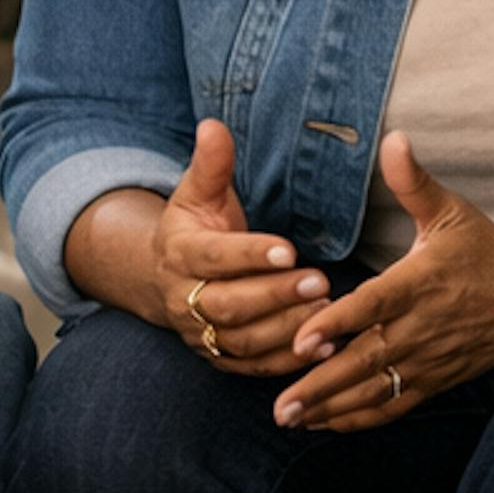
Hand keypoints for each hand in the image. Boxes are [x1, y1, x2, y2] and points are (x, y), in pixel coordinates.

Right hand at [147, 119, 329, 377]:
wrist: (164, 277)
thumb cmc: (195, 226)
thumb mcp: (198, 192)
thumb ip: (211, 164)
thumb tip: (213, 126)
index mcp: (179, 253)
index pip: (214, 257)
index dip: (250, 255)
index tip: (289, 249)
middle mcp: (184, 298)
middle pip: (228, 304)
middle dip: (275, 296)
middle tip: (321, 282)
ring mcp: (200, 333)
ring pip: (242, 340)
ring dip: (286, 330)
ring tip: (329, 312)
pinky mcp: (218, 357)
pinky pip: (252, 366)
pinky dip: (286, 362)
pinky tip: (324, 349)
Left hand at [275, 134, 493, 430]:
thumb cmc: (487, 250)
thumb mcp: (452, 211)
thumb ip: (413, 181)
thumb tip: (392, 138)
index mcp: (423, 282)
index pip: (374, 307)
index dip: (337, 325)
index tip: (301, 340)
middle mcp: (424, 327)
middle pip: (366, 360)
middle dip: (320, 383)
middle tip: (278, 402)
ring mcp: (429, 359)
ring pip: (375, 390)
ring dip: (330, 406)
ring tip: (288, 417)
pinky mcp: (435, 380)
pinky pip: (394, 405)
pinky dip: (359, 418)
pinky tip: (323, 422)